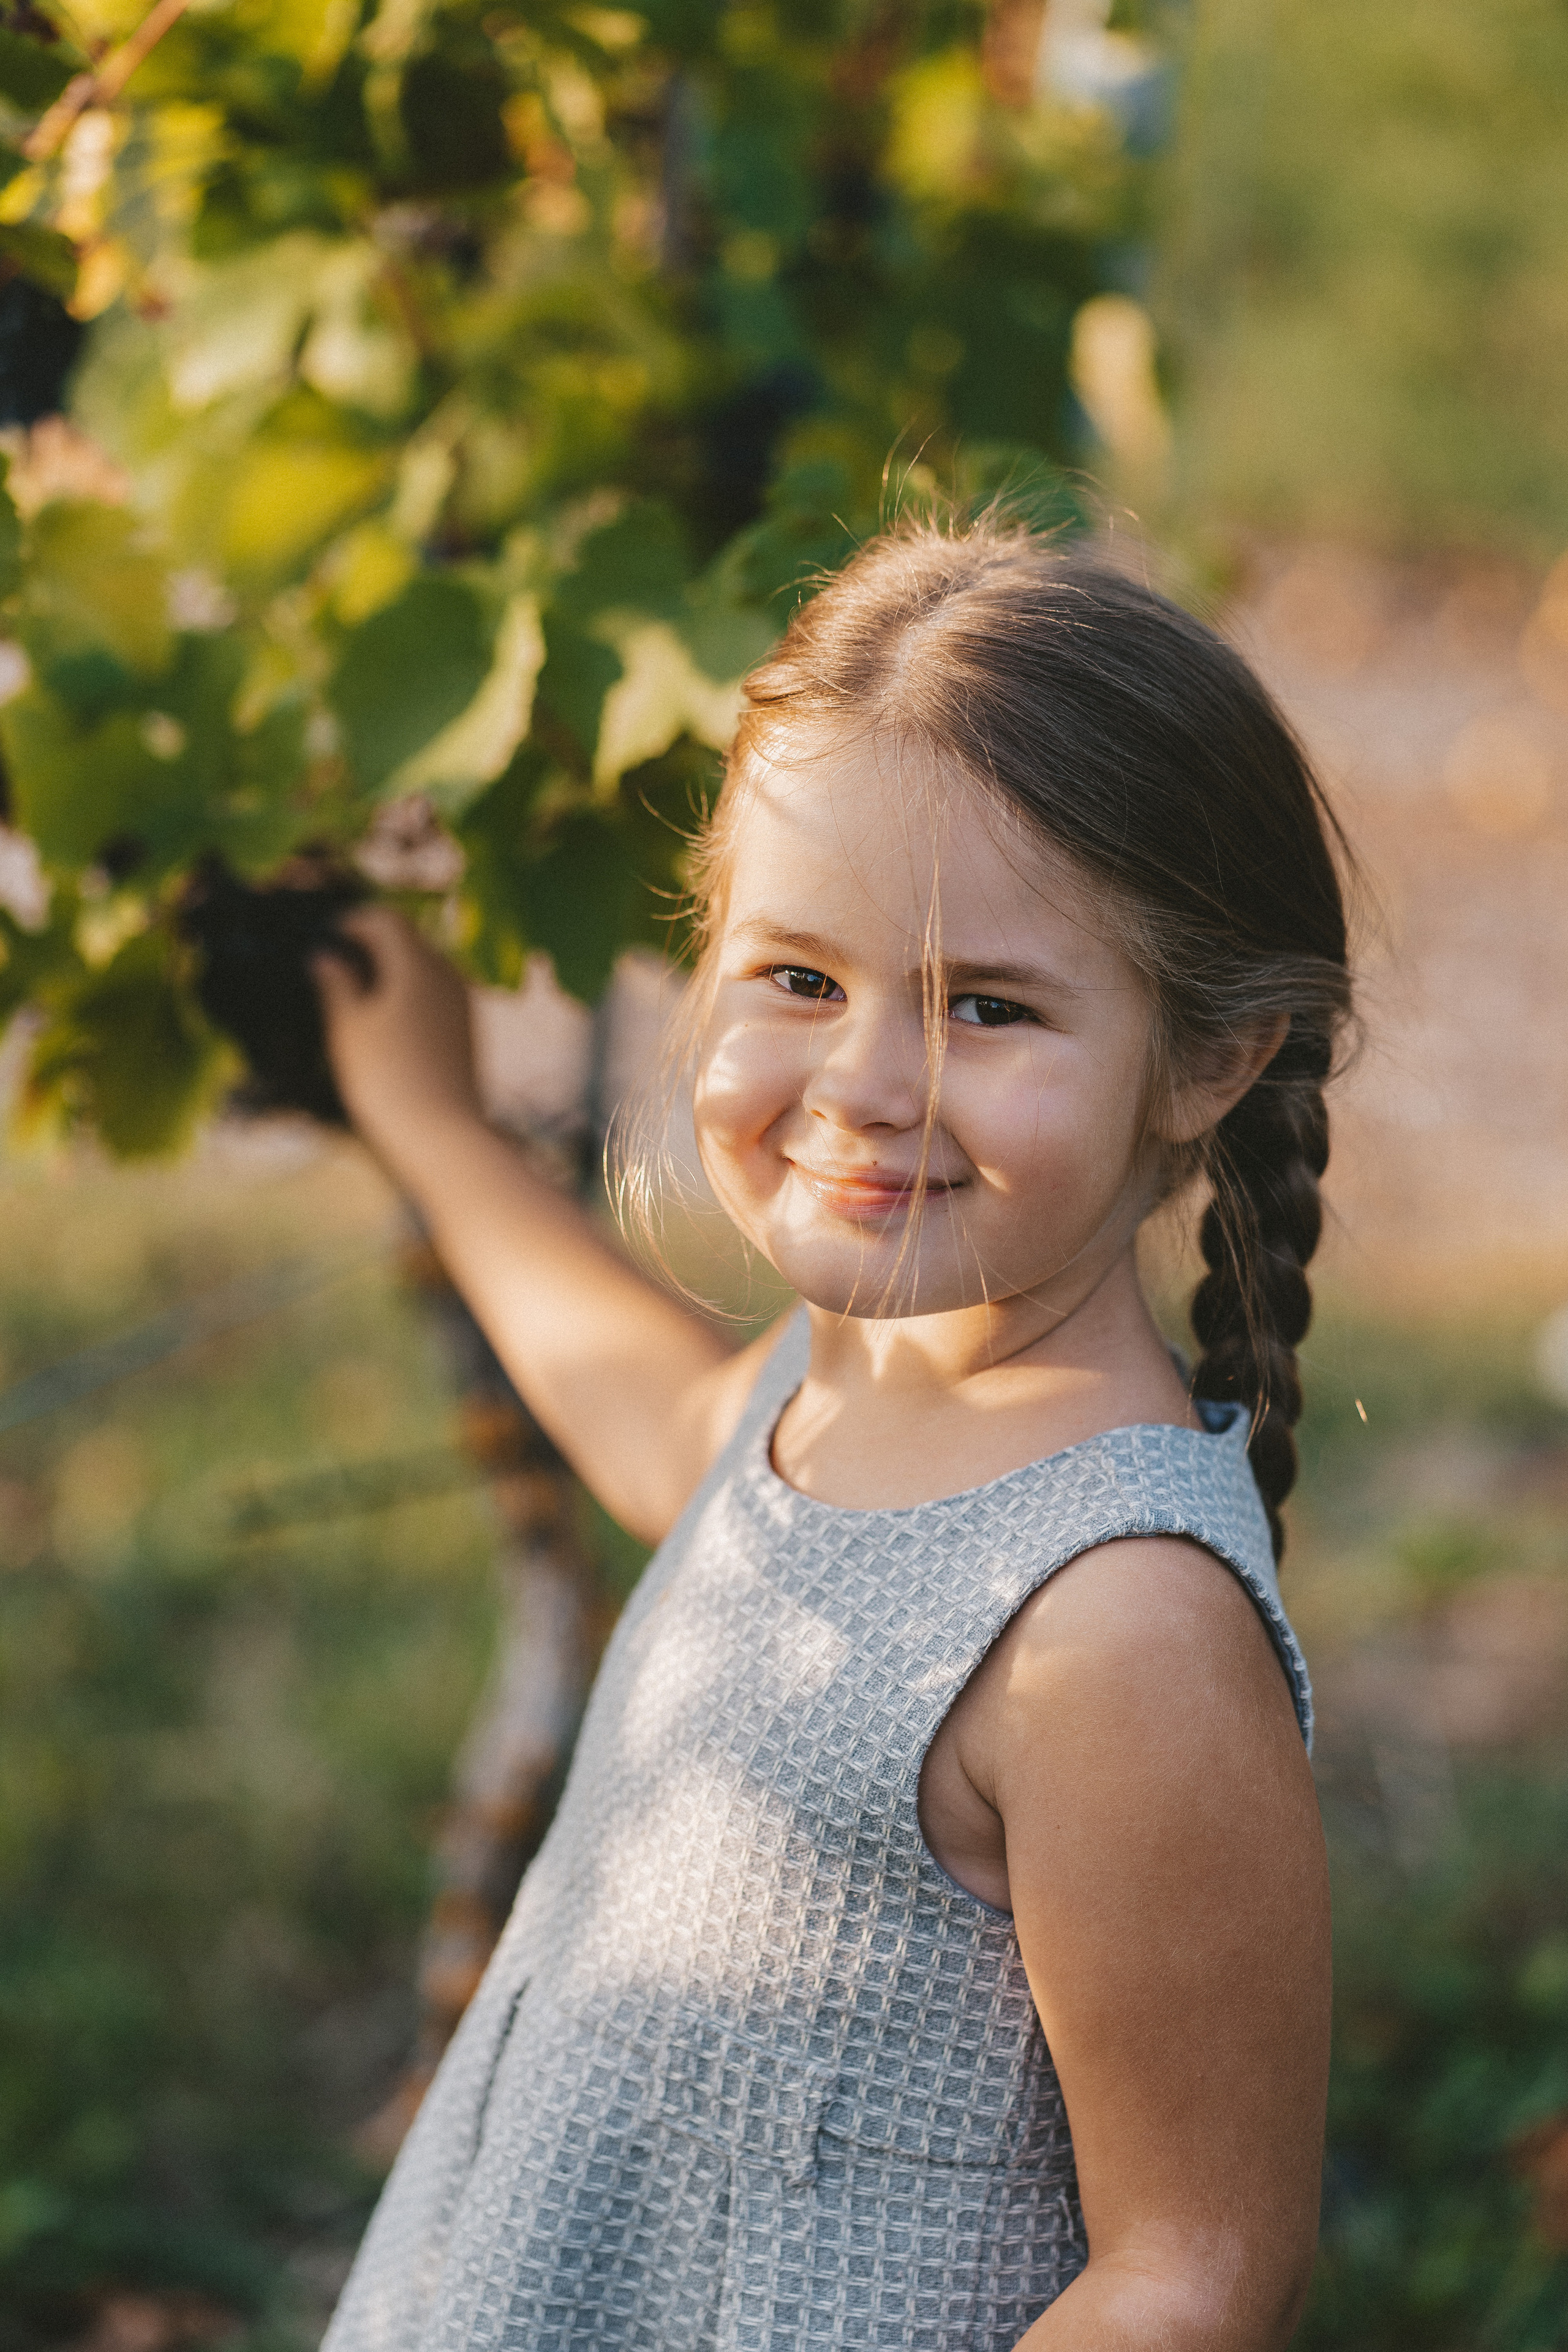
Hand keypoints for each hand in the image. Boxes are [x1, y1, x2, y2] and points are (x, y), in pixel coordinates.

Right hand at [311, 906, 482, 1170]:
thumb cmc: (387, 1081)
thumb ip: (336, 984)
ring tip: (358, 995)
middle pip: (410, 941)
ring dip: (393, 971)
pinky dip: (410, 996)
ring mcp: (463, 1004)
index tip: (329, 933)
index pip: (387, 920)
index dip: (355, 921)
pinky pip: (436, 997)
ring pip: (425, 970)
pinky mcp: (467, 1032)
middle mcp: (448, 976)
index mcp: (417, 965)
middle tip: (338, 963)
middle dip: (374, 944)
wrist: (441, 1137)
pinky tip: (387, 1024)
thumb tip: (324, 957)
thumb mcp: (348, 1028)